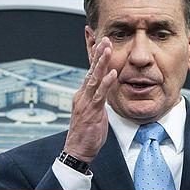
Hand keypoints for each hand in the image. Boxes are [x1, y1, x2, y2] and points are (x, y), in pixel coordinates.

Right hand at [63, 37, 116, 161]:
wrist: (77, 151)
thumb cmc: (86, 134)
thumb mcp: (94, 112)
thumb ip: (98, 100)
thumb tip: (104, 92)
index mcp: (83, 94)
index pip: (90, 72)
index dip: (95, 57)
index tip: (100, 43)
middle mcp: (82, 95)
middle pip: (91, 70)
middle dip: (98, 54)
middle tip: (105, 38)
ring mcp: (85, 102)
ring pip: (94, 79)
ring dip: (101, 63)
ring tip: (108, 49)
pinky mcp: (91, 111)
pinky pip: (99, 95)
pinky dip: (106, 83)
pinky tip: (112, 73)